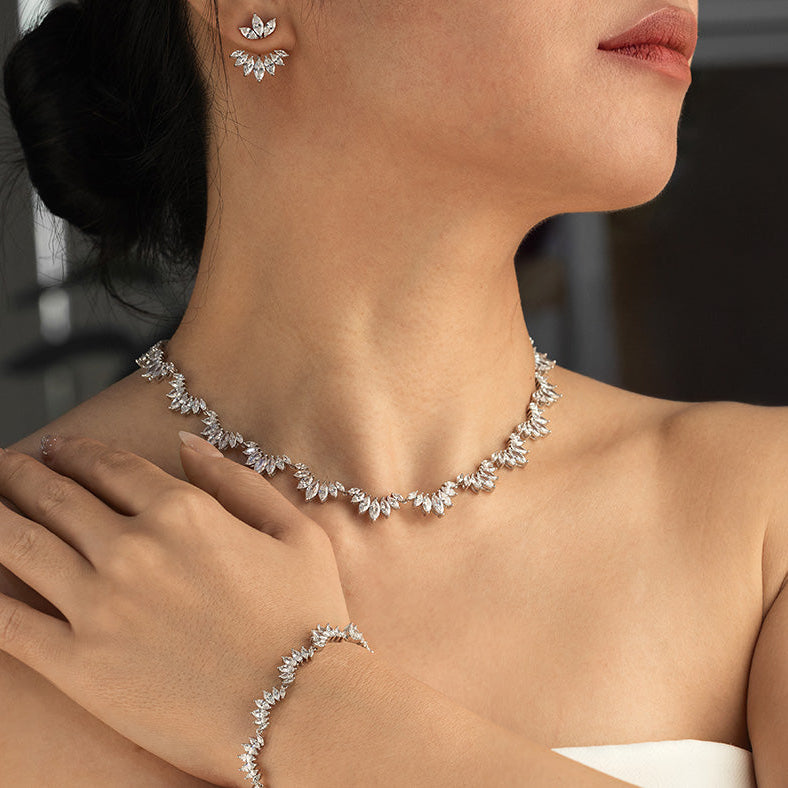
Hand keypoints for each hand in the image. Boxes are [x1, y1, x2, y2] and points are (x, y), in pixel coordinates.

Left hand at [0, 433, 350, 786]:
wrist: (301, 710)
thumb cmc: (308, 619)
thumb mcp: (295, 533)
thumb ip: (237, 482)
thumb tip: (188, 444)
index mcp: (185, 513)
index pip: (111, 466)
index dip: (78, 451)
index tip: (59, 447)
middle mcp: (134, 548)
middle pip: (56, 496)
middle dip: (23, 474)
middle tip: (6, 464)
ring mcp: (100, 606)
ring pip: (20, 545)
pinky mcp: (80, 665)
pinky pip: (10, 621)